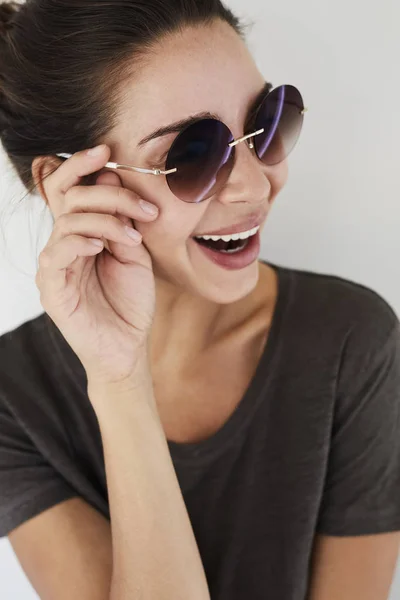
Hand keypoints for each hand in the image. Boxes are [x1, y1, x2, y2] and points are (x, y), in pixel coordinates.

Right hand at [34, 145, 157, 387]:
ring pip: (67, 222)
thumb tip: (109, 177)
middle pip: (67, 198)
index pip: (71, 191)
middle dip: (100, 188)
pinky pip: (56, 254)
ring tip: (133, 238)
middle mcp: (64, 245)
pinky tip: (102, 248)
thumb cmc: (130, 300)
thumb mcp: (134, 252)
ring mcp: (55, 266)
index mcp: (82, 234)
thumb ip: (122, 220)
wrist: (128, 345)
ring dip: (105, 221)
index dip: (81, 166)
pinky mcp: (52, 288)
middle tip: (134, 197)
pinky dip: (80, 242)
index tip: (106, 150)